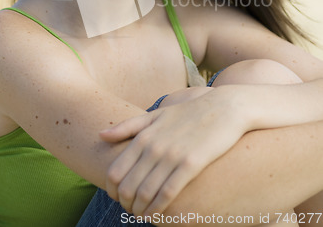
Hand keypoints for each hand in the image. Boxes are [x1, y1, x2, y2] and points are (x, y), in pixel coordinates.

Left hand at [100, 85, 250, 216]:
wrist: (224, 108)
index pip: (115, 171)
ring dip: (140, 210)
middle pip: (127, 186)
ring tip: (141, 215)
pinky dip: (158, 209)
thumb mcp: (156, 115)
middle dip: (125, 204)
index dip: (112, 191)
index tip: (117, 198)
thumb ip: (128, 126)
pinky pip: (168, 194)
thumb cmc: (188, 114)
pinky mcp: (191, 164)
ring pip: (146, 193)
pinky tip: (156, 216)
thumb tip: (100, 134)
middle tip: (130, 210)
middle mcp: (154, 146)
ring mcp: (172, 155)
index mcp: (143, 135)